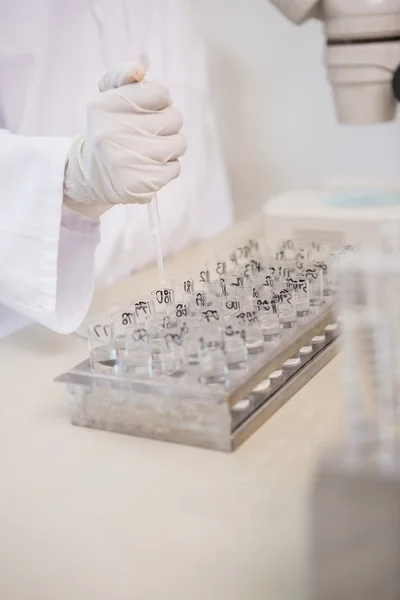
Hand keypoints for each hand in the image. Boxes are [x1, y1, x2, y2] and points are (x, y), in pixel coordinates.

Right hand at [64, 62, 185, 217]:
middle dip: (167, 125)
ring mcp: (125, 160)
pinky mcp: (138, 184)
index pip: (161, 92)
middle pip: (175, 118)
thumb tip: (139, 69)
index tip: (146, 110)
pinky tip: (149, 168)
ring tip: (150, 151)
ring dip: (170, 147)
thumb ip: (120, 75)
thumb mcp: (107, 97)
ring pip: (179, 144)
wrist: (92, 176)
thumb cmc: (108, 130)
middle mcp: (112, 132)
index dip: (160, 102)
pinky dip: (167, 168)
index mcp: (105, 105)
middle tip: (149, 133)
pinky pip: (175, 168)